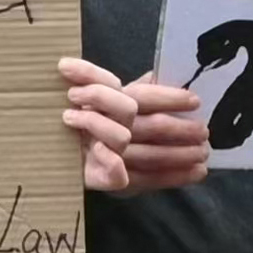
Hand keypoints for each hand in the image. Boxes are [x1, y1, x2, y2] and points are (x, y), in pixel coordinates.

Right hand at [61, 59, 207, 195]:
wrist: (48, 150)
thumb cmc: (79, 118)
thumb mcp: (97, 94)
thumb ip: (125, 85)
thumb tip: (156, 73)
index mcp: (103, 101)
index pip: (141, 97)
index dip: (168, 98)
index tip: (195, 100)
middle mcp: (104, 126)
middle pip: (151, 127)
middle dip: (180, 130)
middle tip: (204, 131)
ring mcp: (104, 155)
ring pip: (151, 155)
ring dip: (181, 154)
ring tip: (204, 152)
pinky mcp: (102, 178)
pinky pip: (144, 179)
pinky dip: (173, 177)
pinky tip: (196, 174)